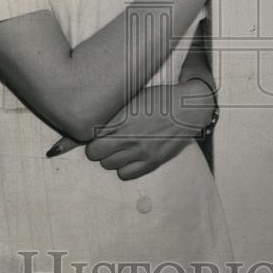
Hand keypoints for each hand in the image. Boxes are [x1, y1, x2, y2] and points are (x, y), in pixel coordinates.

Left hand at [48, 81, 214, 178]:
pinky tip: (130, 156)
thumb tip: (84, 120)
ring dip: (109, 157)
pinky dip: (123, 168)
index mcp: (121, 117)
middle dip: (96, 147)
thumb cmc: (158, 100)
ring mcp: (141, 151)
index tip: (94, 132)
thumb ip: (109, 110)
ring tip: (120, 146)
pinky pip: (125, 175)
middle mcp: (128, 135)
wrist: (187, 109)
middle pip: (94, 153)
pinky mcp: (152, 162)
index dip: (89, 134)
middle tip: (105, 139)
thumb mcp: (131, 98)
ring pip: (108, 165)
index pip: (89, 135)